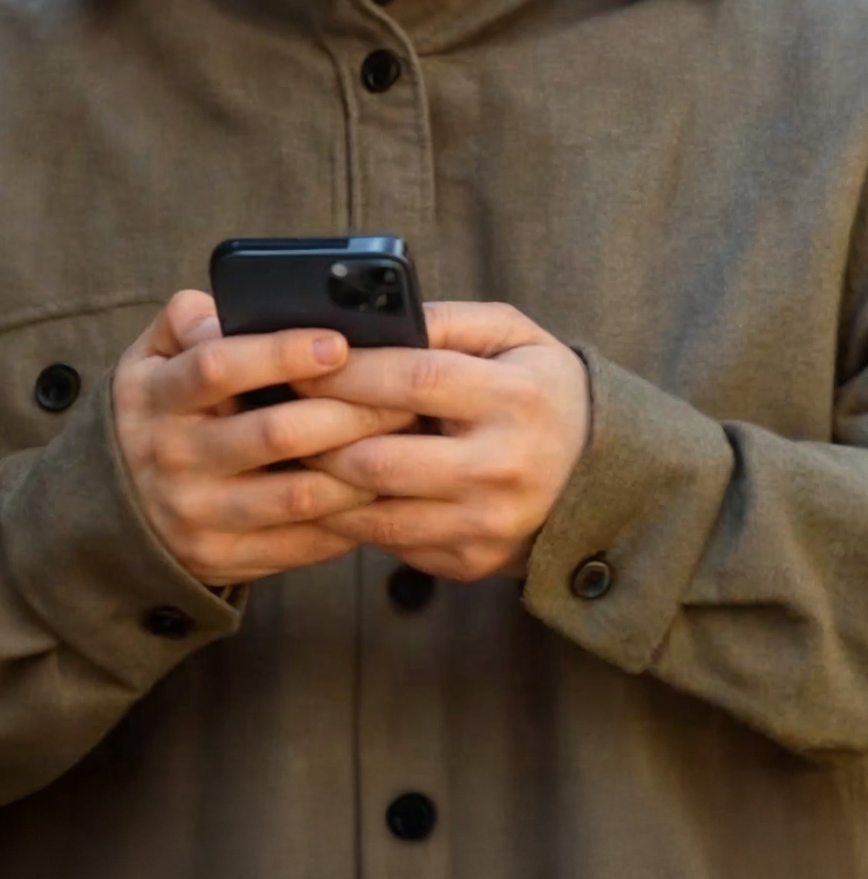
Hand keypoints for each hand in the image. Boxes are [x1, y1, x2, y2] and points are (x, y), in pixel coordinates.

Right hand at [112, 291, 414, 586]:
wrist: (114, 510)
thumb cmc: (159, 410)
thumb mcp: (151, 357)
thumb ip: (188, 320)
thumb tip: (232, 310)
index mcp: (156, 396)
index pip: (217, 367)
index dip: (281, 353)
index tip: (339, 342)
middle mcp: (173, 457)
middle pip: (275, 433)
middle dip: (350, 411)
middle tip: (404, 394)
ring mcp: (197, 514)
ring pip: (299, 494)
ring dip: (362, 468)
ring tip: (404, 441)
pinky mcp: (222, 559)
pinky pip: (301, 544)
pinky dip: (349, 519)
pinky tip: (382, 491)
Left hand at [292, 301, 590, 581]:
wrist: (597, 475)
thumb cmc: (540, 389)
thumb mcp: (513, 336)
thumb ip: (447, 320)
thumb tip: (373, 318)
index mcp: (515, 399)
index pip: (412, 382)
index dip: (347, 373)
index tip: (300, 363)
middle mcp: (502, 468)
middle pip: (380, 459)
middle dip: (319, 436)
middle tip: (281, 414)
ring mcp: (485, 524)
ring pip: (374, 512)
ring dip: (323, 484)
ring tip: (297, 453)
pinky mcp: (470, 561)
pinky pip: (390, 541)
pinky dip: (353, 516)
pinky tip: (333, 490)